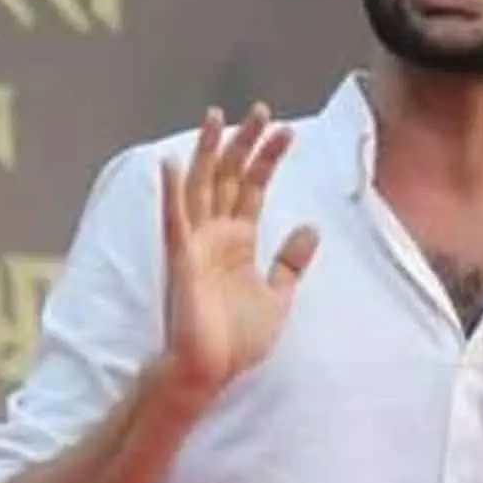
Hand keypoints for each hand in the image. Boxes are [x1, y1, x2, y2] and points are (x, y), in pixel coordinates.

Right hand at [157, 103, 319, 408]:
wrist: (213, 372)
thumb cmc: (238, 340)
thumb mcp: (278, 298)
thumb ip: (291, 263)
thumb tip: (310, 227)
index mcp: (239, 241)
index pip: (253, 188)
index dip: (268, 159)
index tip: (287, 131)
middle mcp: (216, 235)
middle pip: (229, 177)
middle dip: (243, 144)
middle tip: (259, 110)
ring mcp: (196, 245)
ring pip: (202, 187)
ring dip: (208, 152)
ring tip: (216, 117)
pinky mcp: (182, 261)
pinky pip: (175, 222)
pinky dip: (172, 193)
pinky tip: (171, 164)